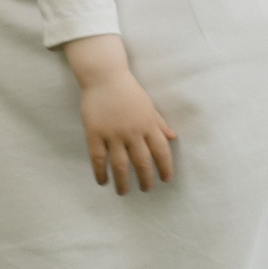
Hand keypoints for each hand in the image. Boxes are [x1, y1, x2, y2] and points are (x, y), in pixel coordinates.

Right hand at [61, 34, 177, 194]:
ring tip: (124, 192)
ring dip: (123, 182)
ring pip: (120, 165)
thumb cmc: (128, 90)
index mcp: (148, 124)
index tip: (166, 180)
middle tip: (146, 189)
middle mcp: (133, 131)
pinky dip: (101, 172)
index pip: (161, 151)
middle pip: (142, 162)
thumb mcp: (148, 105)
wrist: (104, 76)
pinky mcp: (94, 133)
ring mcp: (113, 133)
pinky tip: (103, 182)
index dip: (165, 168)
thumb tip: (173, 137)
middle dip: (146, 179)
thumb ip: (159, 123)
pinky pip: (98, 159)